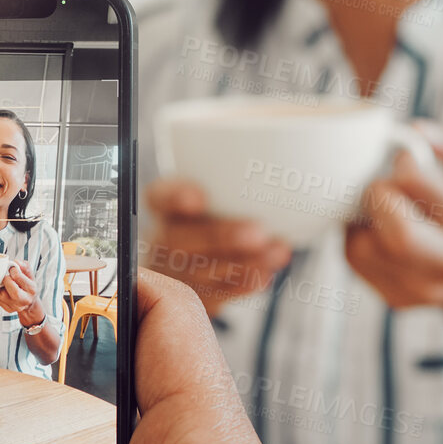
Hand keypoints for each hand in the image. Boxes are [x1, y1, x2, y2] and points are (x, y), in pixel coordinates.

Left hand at [0, 259, 36, 315]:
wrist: (29, 303)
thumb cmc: (28, 286)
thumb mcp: (30, 275)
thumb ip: (24, 266)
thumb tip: (16, 262)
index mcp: (32, 289)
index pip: (18, 277)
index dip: (12, 270)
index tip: (12, 268)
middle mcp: (25, 299)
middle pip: (13, 290)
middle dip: (6, 280)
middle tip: (7, 276)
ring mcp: (16, 306)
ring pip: (2, 295)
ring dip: (1, 287)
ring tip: (5, 284)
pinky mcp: (8, 309)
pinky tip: (3, 289)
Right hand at [142, 178, 291, 313]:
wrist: (210, 257)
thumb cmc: (224, 211)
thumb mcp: (225, 187)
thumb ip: (236, 172)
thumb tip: (284, 144)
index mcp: (165, 205)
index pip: (159, 196)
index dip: (174, 197)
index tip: (197, 198)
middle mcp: (163, 237)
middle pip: (178, 239)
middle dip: (219, 237)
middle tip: (256, 232)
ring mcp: (175, 273)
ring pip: (199, 272)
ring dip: (240, 263)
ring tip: (276, 251)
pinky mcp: (195, 299)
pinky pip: (215, 296)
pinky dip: (244, 284)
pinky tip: (267, 272)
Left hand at [345, 122, 442, 309]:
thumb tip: (415, 129)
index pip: (416, 182)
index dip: (403, 161)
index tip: (406, 160)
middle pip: (394, 229)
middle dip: (377, 195)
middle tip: (385, 186)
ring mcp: (421, 287)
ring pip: (363, 246)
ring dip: (363, 217)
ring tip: (383, 207)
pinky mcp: (396, 298)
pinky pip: (355, 260)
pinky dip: (358, 236)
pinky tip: (377, 229)